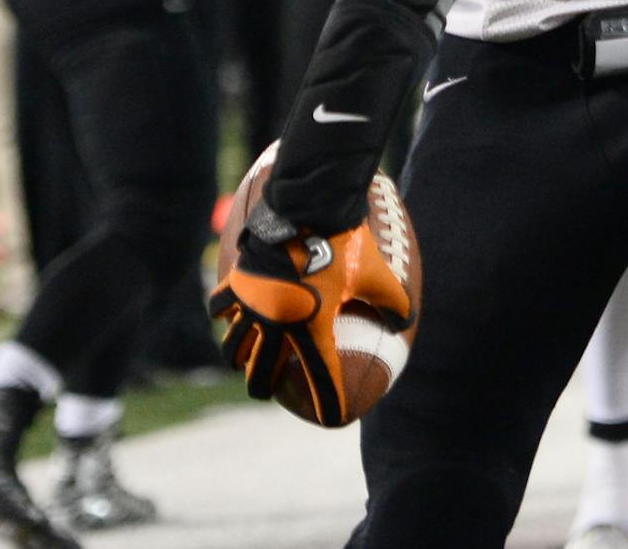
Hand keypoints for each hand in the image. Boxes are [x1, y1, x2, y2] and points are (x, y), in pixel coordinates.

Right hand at [210, 198, 414, 428]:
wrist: (310, 208)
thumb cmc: (346, 243)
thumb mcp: (378, 275)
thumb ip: (395, 303)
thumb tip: (407, 323)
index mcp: (312, 328)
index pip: (322, 377)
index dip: (330, 402)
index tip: (334, 419)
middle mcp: (278, 324)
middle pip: (262, 372)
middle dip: (264, 388)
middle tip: (268, 393)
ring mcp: (254, 304)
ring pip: (235, 346)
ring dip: (238, 359)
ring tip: (241, 363)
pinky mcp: (240, 281)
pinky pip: (220, 307)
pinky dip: (221, 315)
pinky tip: (225, 318)